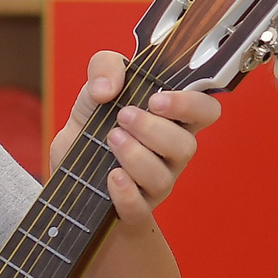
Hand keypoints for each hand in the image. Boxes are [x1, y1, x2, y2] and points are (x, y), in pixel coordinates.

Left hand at [56, 50, 221, 231]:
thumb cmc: (94, 128)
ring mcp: (156, 184)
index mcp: (173, 120)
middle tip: (123, 116)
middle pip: (186, 146)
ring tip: (111, 139)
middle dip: (152, 129)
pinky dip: (125, 192)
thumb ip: (104, 68)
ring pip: (162, 177)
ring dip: (135, 155)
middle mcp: (172, 154)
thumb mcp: (95, 89)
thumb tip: (106, 89)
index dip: (191, 105)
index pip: (207, 111)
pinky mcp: (135, 209)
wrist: (71, 173)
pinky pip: (139, 207)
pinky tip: (111, 176)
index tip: (156, 100)